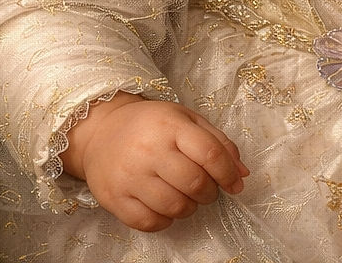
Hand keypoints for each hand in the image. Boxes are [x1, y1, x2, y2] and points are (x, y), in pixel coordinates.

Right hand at [60, 92, 248, 231]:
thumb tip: (242, 174)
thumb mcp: (183, 119)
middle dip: (208, 192)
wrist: (99, 130)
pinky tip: (161, 203)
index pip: (210, 154)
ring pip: (176, 208)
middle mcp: (148, 149)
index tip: (234, 183)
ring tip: (180, 192)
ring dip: (187, 206)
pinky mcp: (115, 198)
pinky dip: (164, 219)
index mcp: (168, 125)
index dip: (229, 174)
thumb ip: (216, 142)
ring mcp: (129, 175)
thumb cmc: (148, 125)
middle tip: (202, 186)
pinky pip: (152, 223)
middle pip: (196, 184)